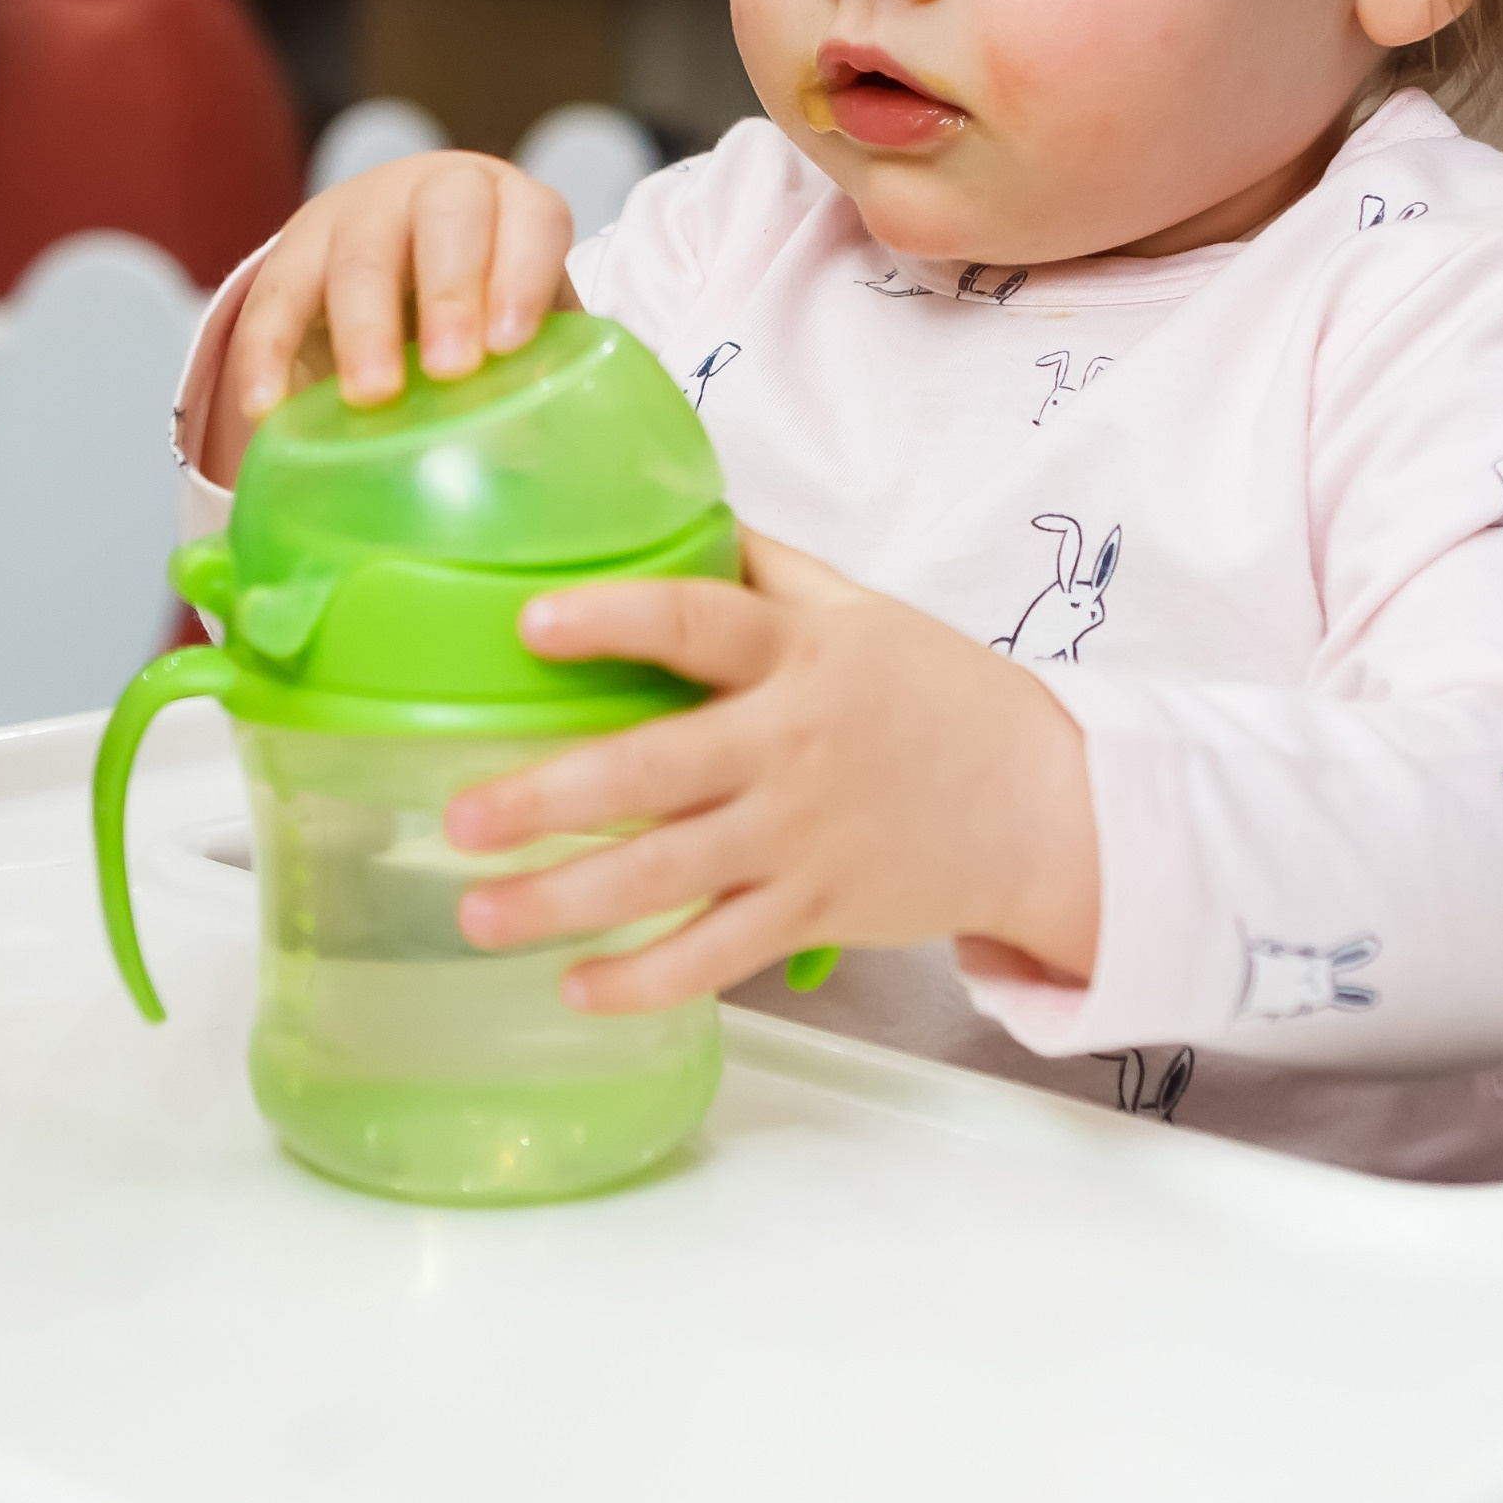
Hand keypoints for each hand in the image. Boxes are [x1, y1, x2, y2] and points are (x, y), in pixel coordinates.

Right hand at [207, 152, 575, 480]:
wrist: (394, 259)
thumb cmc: (481, 301)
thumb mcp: (515, 319)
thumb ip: (541, 366)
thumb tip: (549, 439)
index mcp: (509, 205)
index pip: (530, 219)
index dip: (524, 275)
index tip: (511, 343)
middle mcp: (434, 193)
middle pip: (445, 221)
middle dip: (450, 294)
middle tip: (451, 368)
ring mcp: (358, 214)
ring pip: (359, 257)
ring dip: (366, 328)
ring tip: (374, 397)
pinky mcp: (292, 251)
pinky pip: (273, 297)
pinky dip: (266, 353)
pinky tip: (268, 407)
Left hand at [443, 530, 1101, 1010]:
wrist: (1043, 805)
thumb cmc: (941, 697)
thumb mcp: (863, 611)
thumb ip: (772, 570)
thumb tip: (687, 515)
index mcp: (800, 654)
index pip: (696, 622)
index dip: (611, 620)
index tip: (530, 623)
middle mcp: (792, 746)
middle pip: (654, 773)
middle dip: (546, 799)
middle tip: (459, 816)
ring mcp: (800, 838)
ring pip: (665, 878)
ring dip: (562, 901)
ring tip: (475, 912)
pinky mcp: (814, 913)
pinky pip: (713, 955)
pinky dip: (642, 980)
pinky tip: (574, 986)